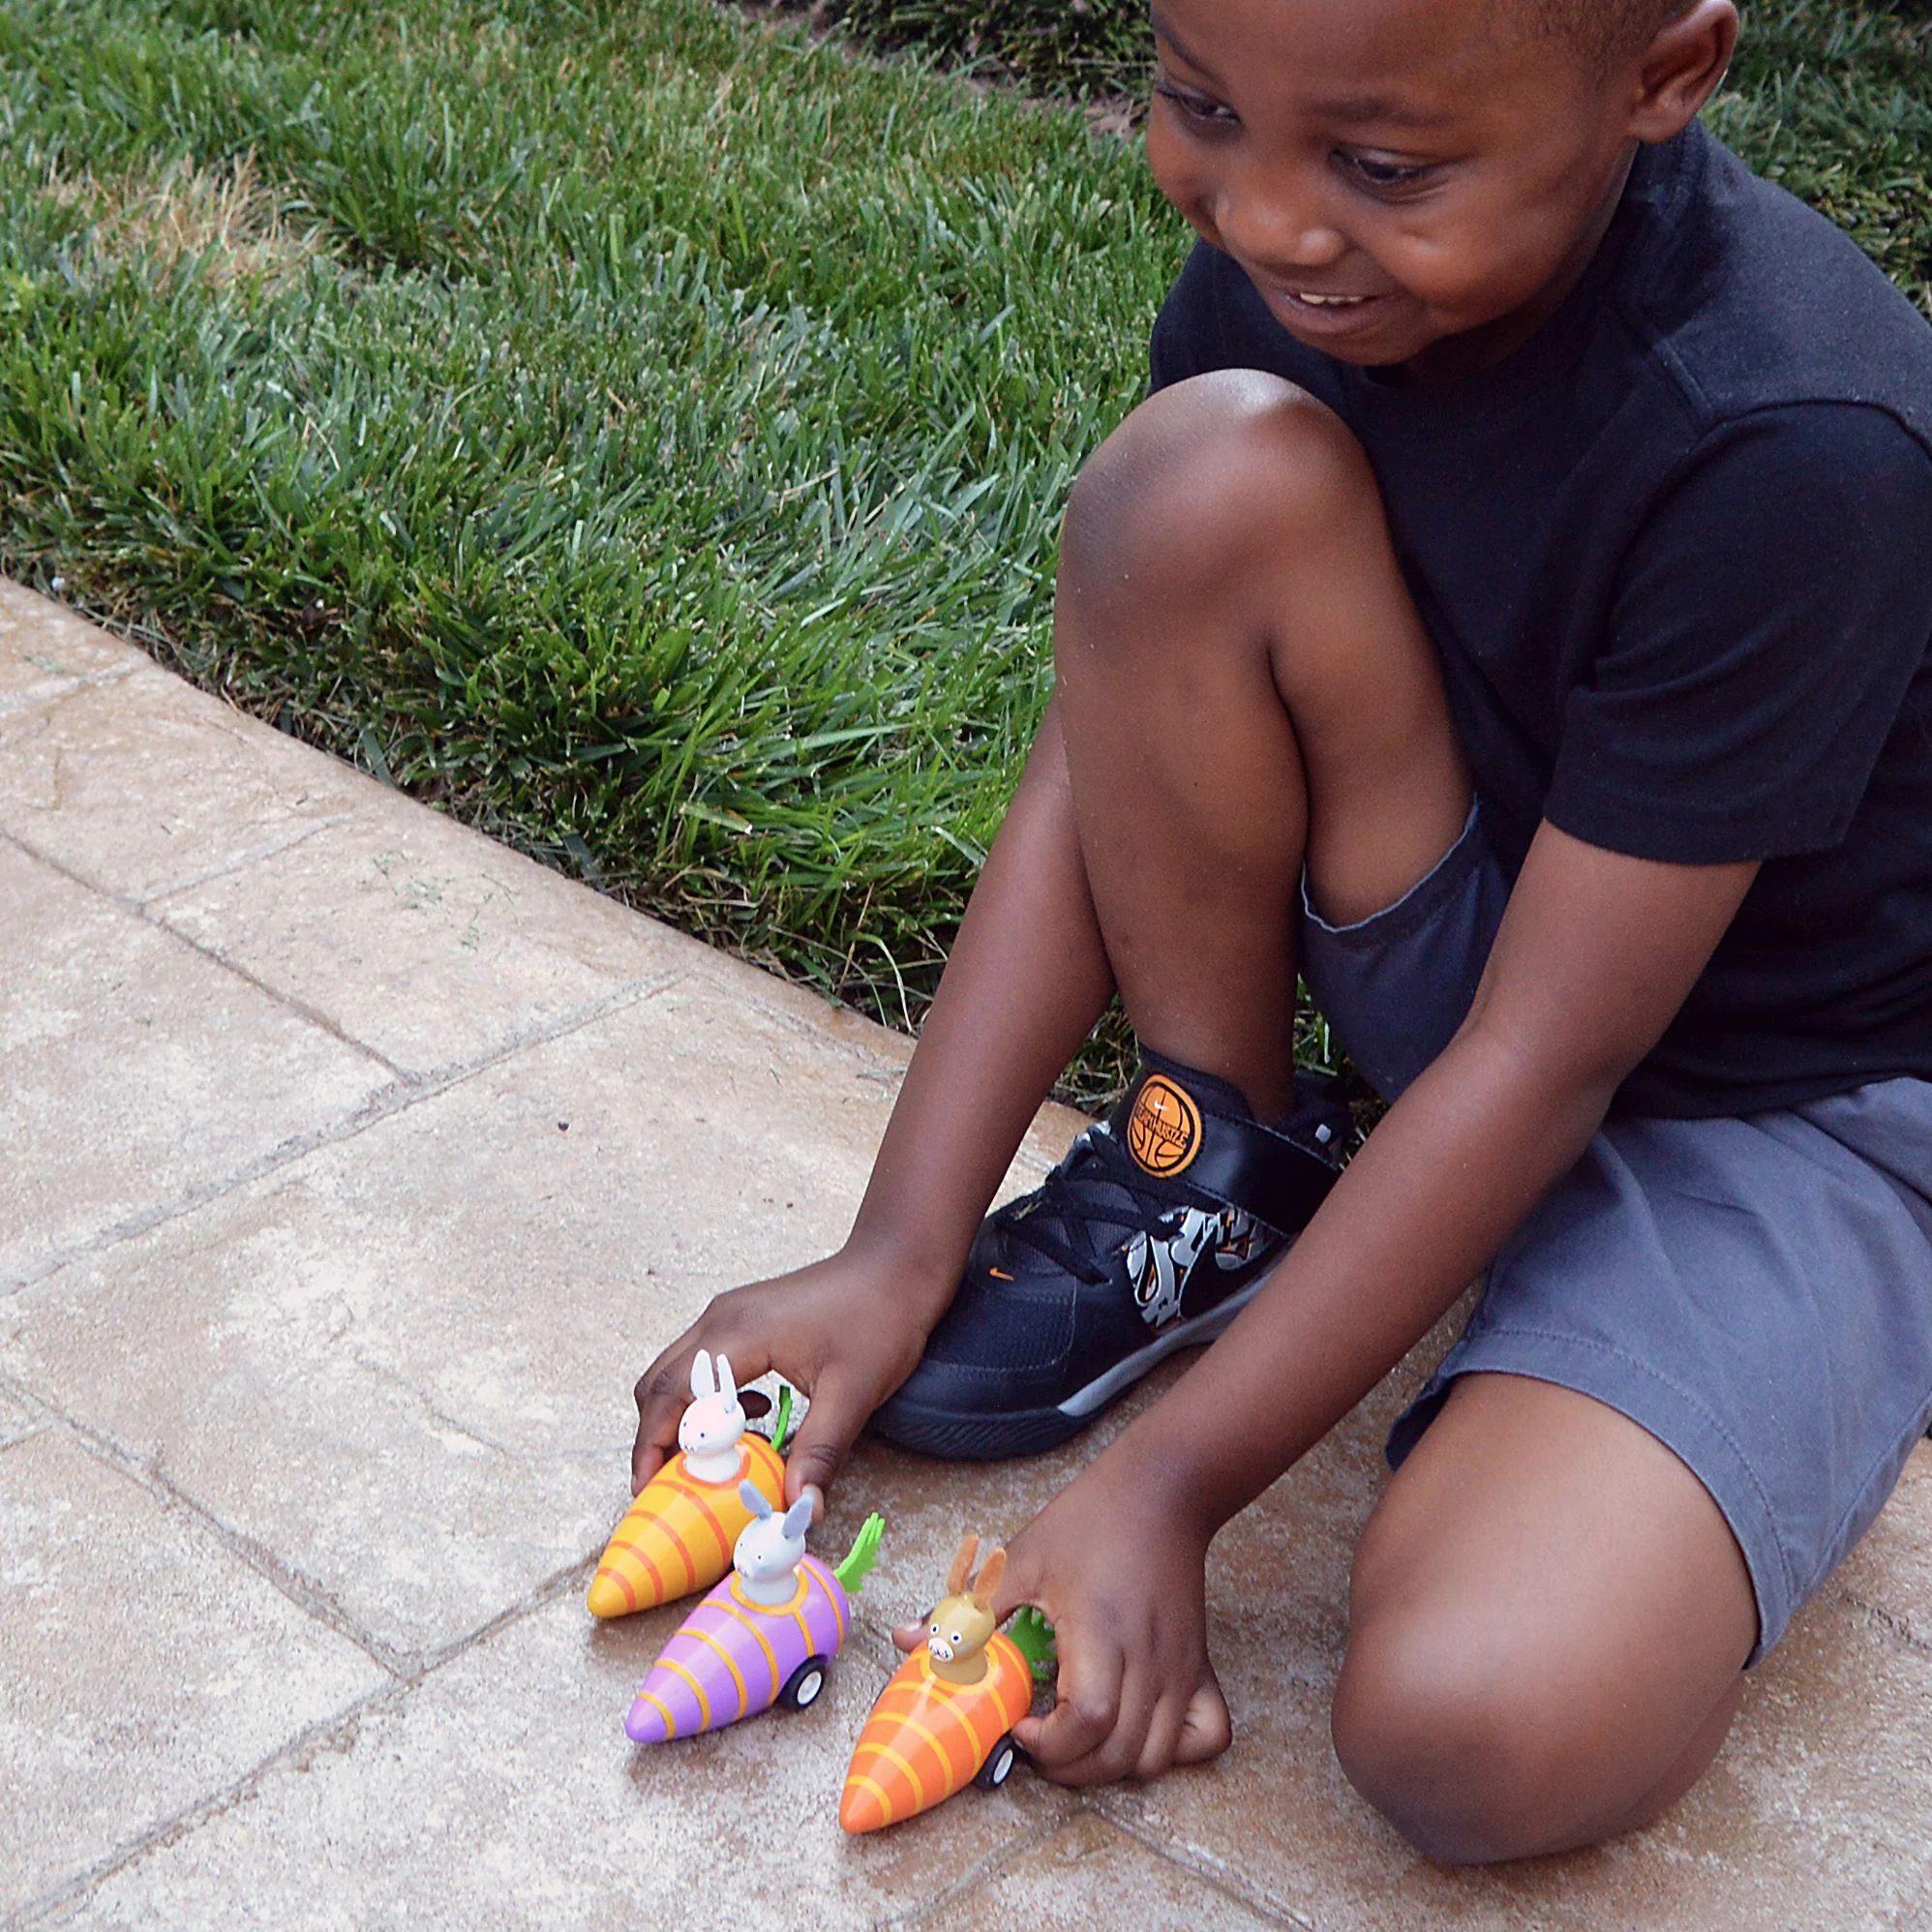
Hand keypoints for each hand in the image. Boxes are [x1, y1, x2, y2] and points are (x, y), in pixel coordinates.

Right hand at [630, 1240, 944, 1511]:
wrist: (896, 1264)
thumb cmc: (879, 1318)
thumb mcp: (854, 1393)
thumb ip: (821, 1452)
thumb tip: (801, 1509)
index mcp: (738, 1334)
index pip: (670, 1396)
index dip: (651, 1448)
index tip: (652, 1493)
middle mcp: (720, 1319)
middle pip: (659, 1386)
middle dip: (657, 1440)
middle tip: (675, 1488)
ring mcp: (729, 1314)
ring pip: (676, 1373)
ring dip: (683, 1420)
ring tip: (713, 1462)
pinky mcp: (743, 1318)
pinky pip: (702, 1363)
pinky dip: (707, 1399)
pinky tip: (752, 1418)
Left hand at [981, 1461, 1231, 1785]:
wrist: (1161, 1489)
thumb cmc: (1089, 1520)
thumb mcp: (1022, 1559)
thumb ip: (969, 1611)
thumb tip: (907, 1640)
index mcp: (1102, 1633)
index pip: (1089, 1723)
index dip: (1049, 1743)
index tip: (1018, 1723)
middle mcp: (1150, 1660)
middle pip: (1120, 1755)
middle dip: (1068, 1766)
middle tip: (1036, 1739)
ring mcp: (1181, 1668)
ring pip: (1157, 1758)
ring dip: (1110, 1765)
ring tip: (1076, 1736)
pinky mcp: (1201, 1666)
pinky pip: (1206, 1737)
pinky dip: (1172, 1752)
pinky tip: (1134, 1731)